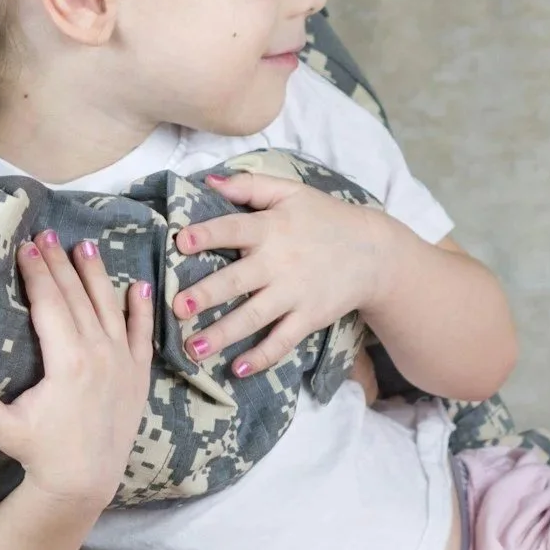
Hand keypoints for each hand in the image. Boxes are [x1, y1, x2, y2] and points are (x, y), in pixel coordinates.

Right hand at [0, 229, 153, 511]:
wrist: (86, 482)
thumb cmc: (43, 454)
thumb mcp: (8, 430)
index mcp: (67, 362)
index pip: (50, 304)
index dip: (37, 273)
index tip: (26, 246)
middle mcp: (98, 354)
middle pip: (76, 297)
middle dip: (60, 262)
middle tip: (47, 232)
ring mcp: (122, 362)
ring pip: (108, 307)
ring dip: (96, 274)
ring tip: (85, 245)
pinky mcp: (137, 375)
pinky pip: (141, 334)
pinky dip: (140, 309)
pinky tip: (138, 286)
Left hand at [170, 171, 403, 378]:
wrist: (373, 252)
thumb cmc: (324, 218)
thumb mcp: (290, 192)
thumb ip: (249, 184)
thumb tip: (207, 179)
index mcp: (271, 227)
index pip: (233, 229)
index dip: (207, 234)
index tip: (180, 242)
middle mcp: (279, 262)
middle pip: (237, 281)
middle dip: (206, 295)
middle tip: (177, 307)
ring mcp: (294, 294)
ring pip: (253, 317)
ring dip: (222, 334)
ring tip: (193, 348)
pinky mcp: (309, 318)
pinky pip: (282, 341)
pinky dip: (262, 357)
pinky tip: (237, 370)